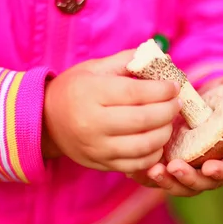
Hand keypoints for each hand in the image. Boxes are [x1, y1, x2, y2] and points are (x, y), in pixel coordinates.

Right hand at [42, 50, 181, 172]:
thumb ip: (127, 61)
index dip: (162, 90)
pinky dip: (154, 153)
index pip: (136, 93)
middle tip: (177, 103)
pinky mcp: (102, 164)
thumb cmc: (75, 89)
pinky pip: (137, 164)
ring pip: (144, 145)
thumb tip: (163, 59)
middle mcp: (92, 123)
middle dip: (168, 110)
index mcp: (90, 94)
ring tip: (168, 120)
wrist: (46, 121)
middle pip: (144, 119)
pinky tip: (156, 139)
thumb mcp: (94, 68)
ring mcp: (97, 148)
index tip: (174, 86)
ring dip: (165, 132)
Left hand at [128, 58, 222, 196]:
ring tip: (153, 170)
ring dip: (168, 182)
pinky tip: (138, 171)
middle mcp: (214, 168)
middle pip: (205, 182)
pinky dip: (151, 178)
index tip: (210, 167)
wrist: (202, 110)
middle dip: (189, 178)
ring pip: (182, 186)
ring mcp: (193, 173)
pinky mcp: (173, 173)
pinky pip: (163, 181)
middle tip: (175, 168)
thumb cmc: (221, 101)